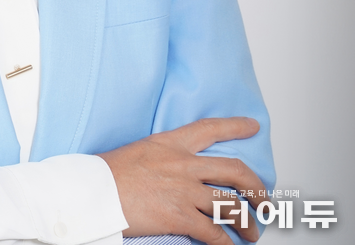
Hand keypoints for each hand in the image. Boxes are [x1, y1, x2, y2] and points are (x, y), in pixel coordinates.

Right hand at [99, 117, 268, 243]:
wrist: (94, 190)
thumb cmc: (110, 172)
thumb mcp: (141, 151)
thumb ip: (165, 158)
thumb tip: (180, 173)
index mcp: (171, 143)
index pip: (210, 128)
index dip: (235, 126)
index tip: (253, 125)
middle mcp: (183, 163)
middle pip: (234, 170)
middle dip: (256, 187)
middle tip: (264, 200)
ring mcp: (183, 190)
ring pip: (230, 205)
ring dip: (247, 223)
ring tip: (251, 233)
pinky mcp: (179, 216)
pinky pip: (213, 233)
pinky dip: (226, 244)